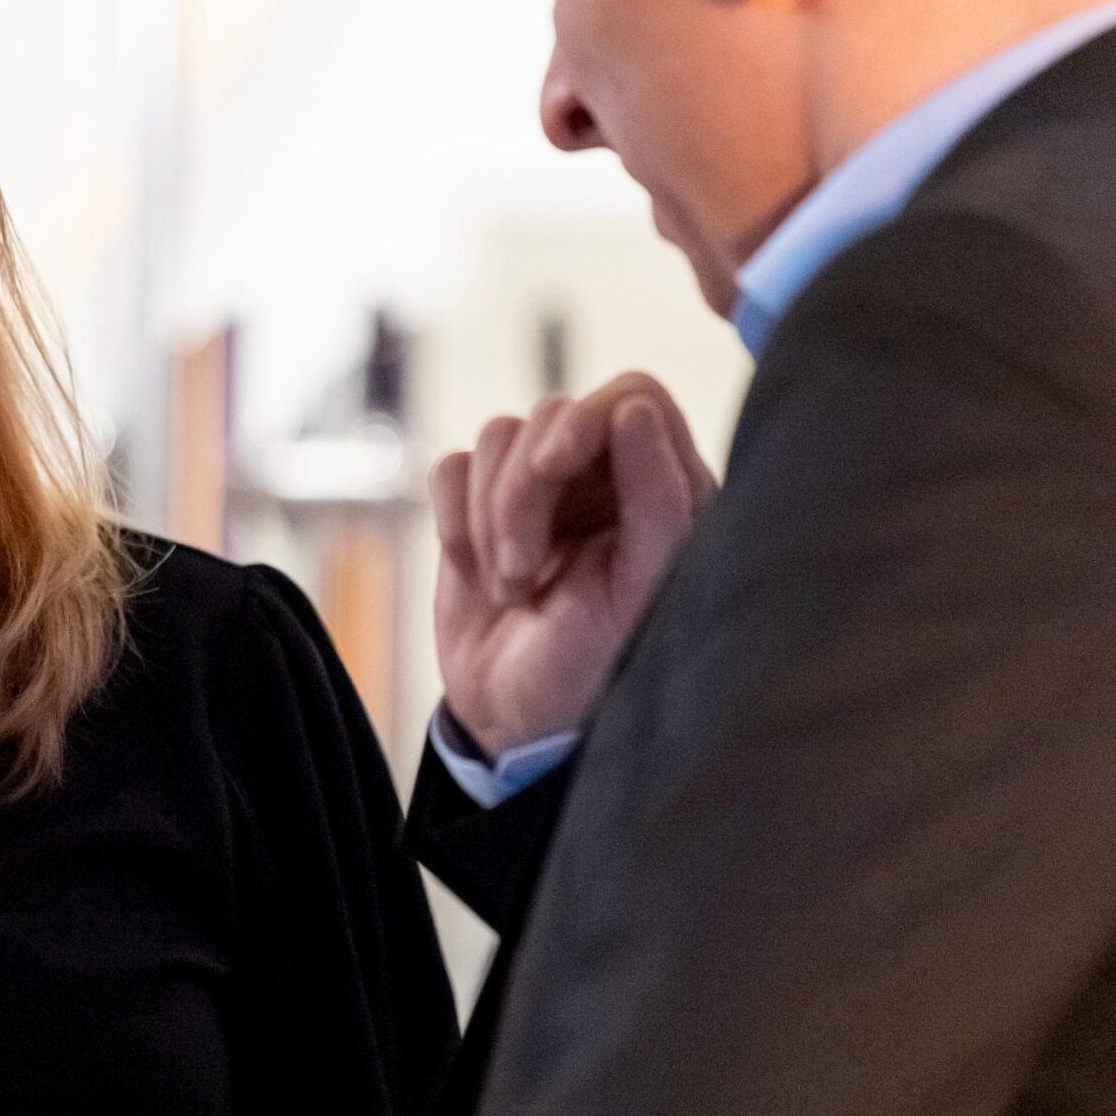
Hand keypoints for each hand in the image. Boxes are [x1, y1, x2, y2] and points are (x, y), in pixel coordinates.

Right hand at [432, 373, 717, 757]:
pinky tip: (474, 572)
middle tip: (523, 572)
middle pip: (552, 414)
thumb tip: (634, 410)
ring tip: (509, 585)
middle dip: (522, 493)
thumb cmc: (594, 668)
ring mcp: (540, 488)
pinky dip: (452, 518)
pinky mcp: (479, 506)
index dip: (583, 420)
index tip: (553, 467)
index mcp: (666, 488)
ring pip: (496, 436)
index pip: (630, 394)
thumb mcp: (640, 592)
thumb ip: (658, 498)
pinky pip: (450, 466)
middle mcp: (606, 476)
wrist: (513, 721)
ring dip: (487, 516)